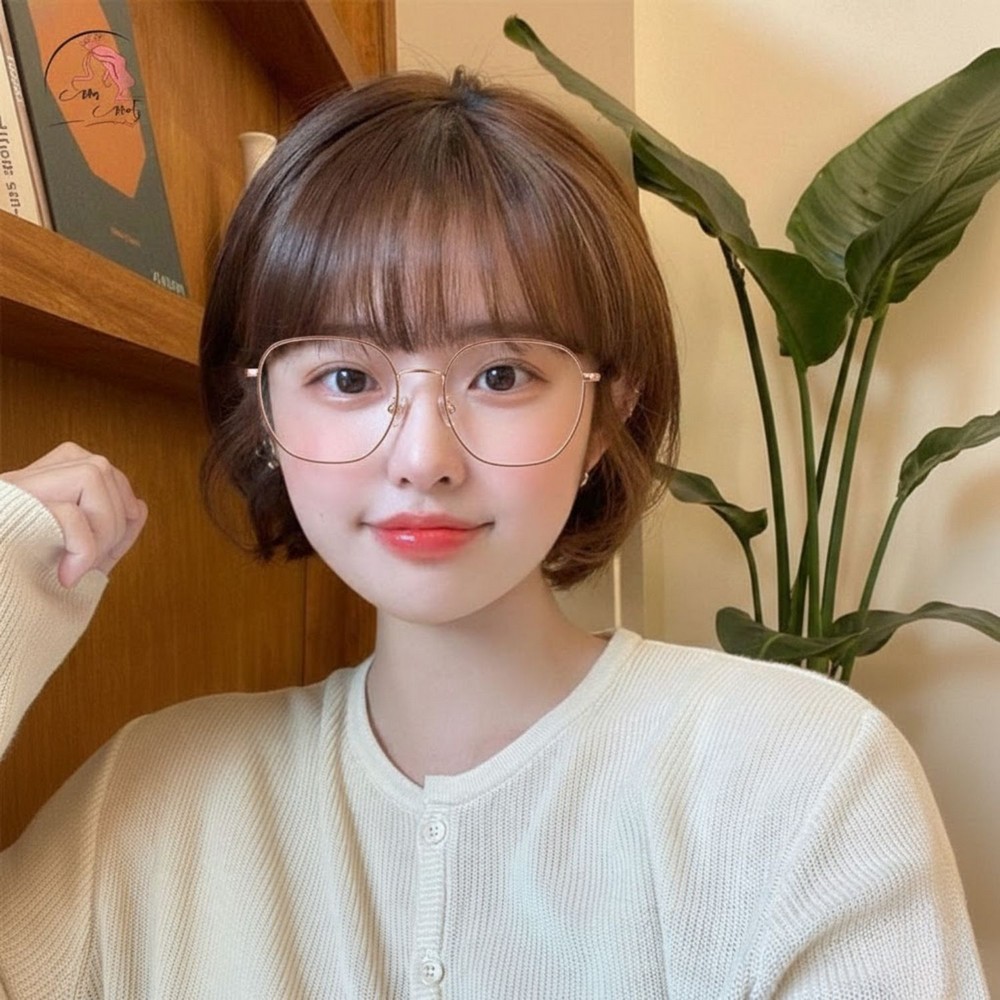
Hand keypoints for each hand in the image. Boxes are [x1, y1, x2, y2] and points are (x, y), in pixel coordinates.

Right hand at [1, 442, 147, 587]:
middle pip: (98, 467)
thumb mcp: (79, 562)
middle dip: (116, 517)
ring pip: (91, 476)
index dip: (114, 496)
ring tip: (80, 567)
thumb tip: (139, 506)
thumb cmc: (30, 595)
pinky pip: (69, 512)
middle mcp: (16, 484)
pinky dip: (84, 548)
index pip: (84, 461)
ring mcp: (8, 496)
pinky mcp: (7, 516)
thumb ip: (109, 533)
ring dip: (104, 528)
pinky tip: (67, 577)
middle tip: (92, 561)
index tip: (111, 540)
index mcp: (29, 490)